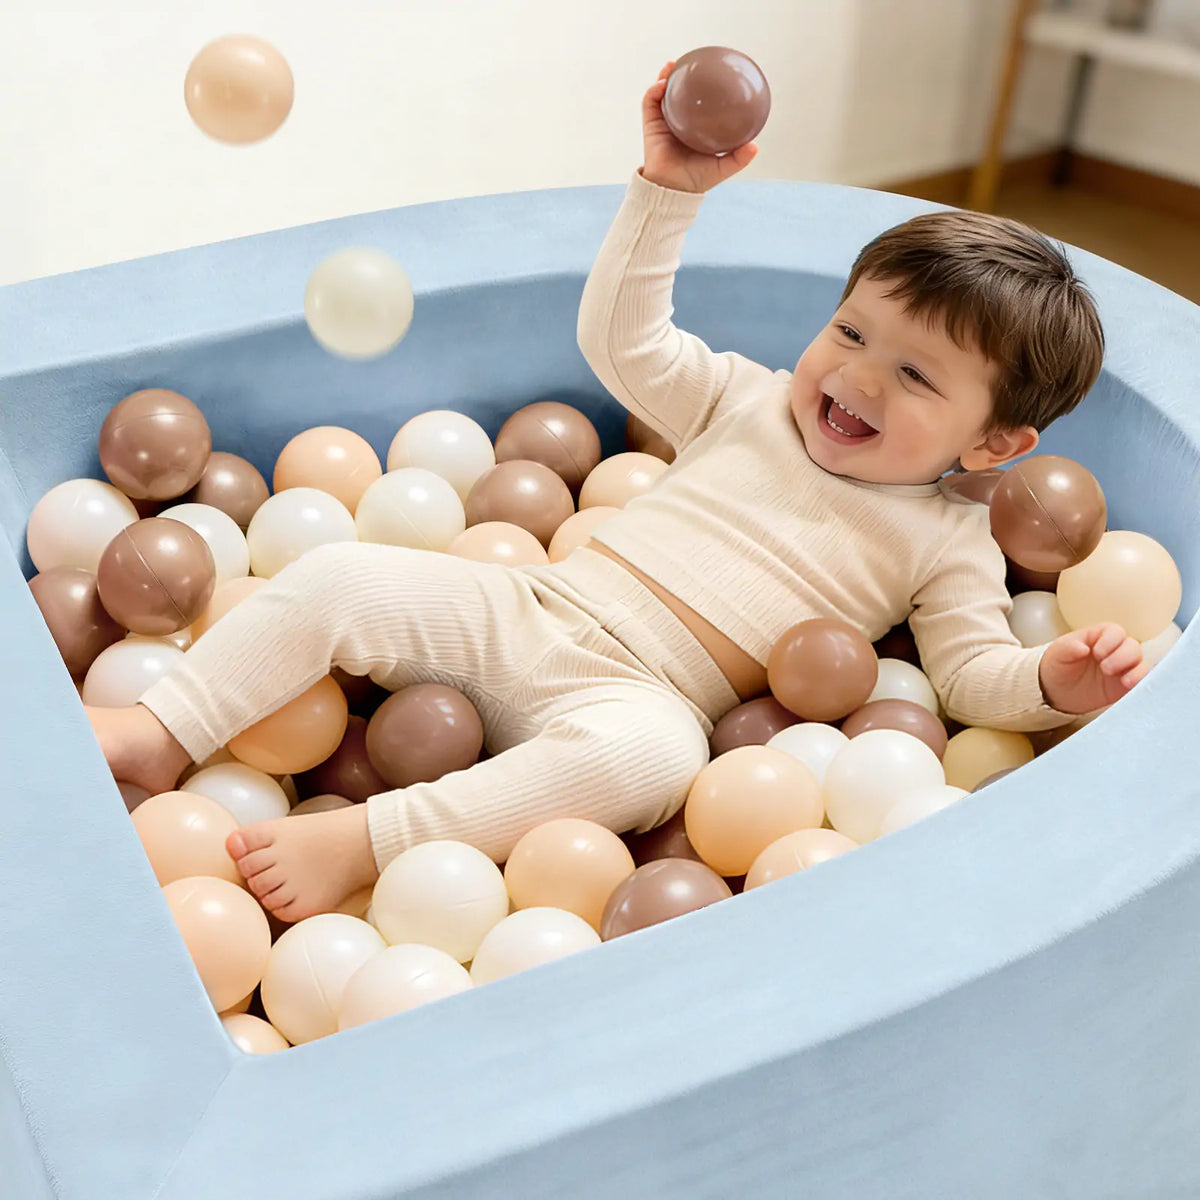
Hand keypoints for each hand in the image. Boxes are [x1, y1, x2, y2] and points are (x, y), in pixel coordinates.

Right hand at [641, 61, 758, 194]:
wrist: (673, 189)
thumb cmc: (696, 180)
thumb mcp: (722, 167)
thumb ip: (739, 157)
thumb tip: (756, 146)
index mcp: (694, 127)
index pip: (698, 101)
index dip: (701, 86)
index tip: (709, 71)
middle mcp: (678, 121)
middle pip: (678, 92)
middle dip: (681, 75)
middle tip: (689, 62)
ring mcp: (663, 121)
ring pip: (662, 93)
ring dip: (665, 77)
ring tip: (672, 66)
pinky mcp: (650, 124)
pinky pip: (649, 103)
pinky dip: (654, 91)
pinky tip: (662, 84)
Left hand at [1039, 623, 1146, 714]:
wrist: (1057, 692)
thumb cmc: (1059, 665)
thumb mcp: (1057, 654)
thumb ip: (1068, 647)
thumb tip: (1083, 647)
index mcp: (1100, 636)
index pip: (1115, 632)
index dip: (1110, 641)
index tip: (1096, 652)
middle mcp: (1116, 650)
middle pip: (1133, 646)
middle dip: (1123, 657)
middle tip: (1105, 668)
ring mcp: (1124, 669)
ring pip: (1142, 664)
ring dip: (1136, 671)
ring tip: (1123, 680)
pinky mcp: (1127, 687)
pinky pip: (1142, 683)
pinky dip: (1141, 684)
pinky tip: (1130, 687)